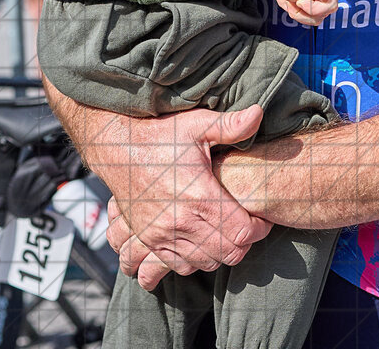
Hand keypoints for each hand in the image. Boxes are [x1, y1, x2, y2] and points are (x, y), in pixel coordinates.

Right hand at [83, 105, 271, 288]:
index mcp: (199, 196)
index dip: (259, 228)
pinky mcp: (149, 240)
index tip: (262, 217)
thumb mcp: (196, 124)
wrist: (116, 147)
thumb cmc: (160, 135)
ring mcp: (162, 235)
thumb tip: (258, 113)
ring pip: (205, 263)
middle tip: (247, 223)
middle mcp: (181, 221)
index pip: (242, 232)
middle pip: (228, 253)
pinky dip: (195, 259)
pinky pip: (179, 266)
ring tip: (226, 230)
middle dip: (244, 242)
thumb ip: (230, 125)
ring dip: (221, 252)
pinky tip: (201, 240)